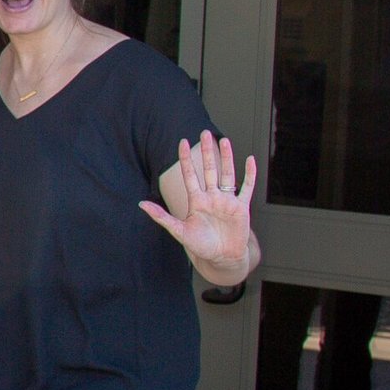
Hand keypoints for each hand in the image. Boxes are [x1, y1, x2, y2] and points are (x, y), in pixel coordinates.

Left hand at [140, 131, 257, 274]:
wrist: (222, 257)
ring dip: (226, 157)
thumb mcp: (178, 231)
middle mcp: (212, 197)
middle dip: (206, 151)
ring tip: (224, 140)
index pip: (190, 175)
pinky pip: (246, 187)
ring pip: (227, 174)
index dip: (186, 159)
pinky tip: (249, 160)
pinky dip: (249, 174)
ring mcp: (227, 200)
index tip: (182, 141)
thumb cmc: (200, 245)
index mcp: (196, 201)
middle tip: (204, 133)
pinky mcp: (241, 207)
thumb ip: (161, 217)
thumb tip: (140, 204)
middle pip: (209, 169)